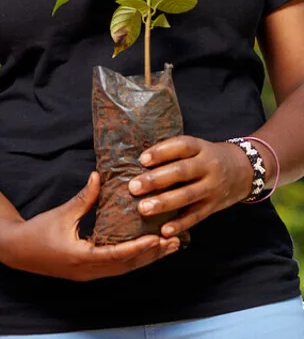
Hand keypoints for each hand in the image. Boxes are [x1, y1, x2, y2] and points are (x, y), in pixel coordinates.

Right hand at [0, 172, 180, 280]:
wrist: (18, 251)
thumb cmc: (38, 231)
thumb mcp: (62, 213)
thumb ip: (83, 198)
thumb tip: (98, 175)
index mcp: (82, 257)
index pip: (117, 255)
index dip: (139, 248)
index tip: (158, 238)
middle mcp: (89, 270)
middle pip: (127, 266)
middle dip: (152, 255)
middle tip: (175, 241)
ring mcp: (90, 273)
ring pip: (125, 269)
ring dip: (147, 258)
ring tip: (169, 246)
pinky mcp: (89, 271)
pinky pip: (117, 267)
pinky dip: (134, 258)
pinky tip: (146, 249)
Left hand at [128, 136, 253, 238]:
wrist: (244, 170)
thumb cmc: (208, 157)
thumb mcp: (197, 147)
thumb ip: (174, 152)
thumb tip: (139, 160)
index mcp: (201, 147)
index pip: (182, 146)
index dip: (162, 152)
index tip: (142, 159)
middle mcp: (208, 166)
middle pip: (182, 172)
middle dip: (156, 180)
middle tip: (133, 187)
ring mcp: (212, 187)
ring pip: (188, 195)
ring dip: (164, 203)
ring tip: (143, 208)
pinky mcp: (214, 206)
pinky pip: (196, 216)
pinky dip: (180, 224)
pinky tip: (164, 231)